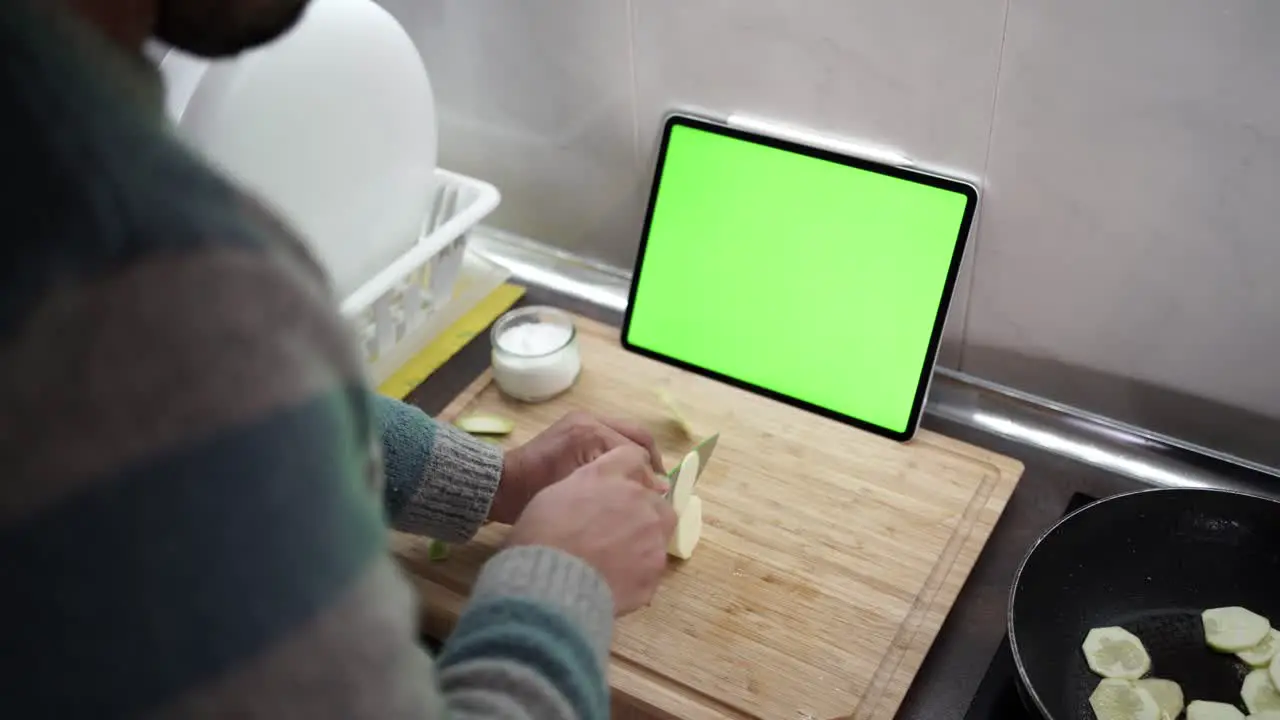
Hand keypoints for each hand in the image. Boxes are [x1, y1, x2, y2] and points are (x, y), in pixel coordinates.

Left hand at [490, 410, 665, 524]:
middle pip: (637, 435)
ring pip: (626, 434)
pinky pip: (612, 436)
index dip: (651, 474)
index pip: (637, 450)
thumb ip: (620, 487)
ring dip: (637, 456)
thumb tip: (660, 488)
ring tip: (642, 483)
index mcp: (590, 433)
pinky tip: (622, 475)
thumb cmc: (537, 495)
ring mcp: (583, 420)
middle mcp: (590, 420)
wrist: (503, 486)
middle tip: (658, 487)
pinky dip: (622, 452)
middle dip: (651, 460)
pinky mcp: (578, 426)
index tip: (659, 497)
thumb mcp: (580, 494)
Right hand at [506, 446, 677, 614]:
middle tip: (617, 531)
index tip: (623, 487)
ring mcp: (652, 536)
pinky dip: (638, 573)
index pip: (631, 458)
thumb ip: (584, 487)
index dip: (629, 472)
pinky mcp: (655, 571)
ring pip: (659, 533)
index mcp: (608, 475)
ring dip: (644, 541)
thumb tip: (594, 498)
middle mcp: (637, 498)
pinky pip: (651, 568)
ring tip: (616, 560)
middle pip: (655, 499)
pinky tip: (615, 582)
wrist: (551, 584)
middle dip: (643, 511)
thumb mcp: (553, 496)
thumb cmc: (541, 536)